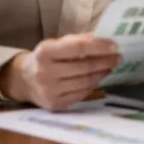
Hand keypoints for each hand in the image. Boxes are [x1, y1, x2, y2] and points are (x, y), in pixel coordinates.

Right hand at [0, 34, 121, 110]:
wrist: (24, 80)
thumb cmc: (46, 58)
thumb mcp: (56, 44)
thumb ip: (78, 41)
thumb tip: (104, 39)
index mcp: (45, 52)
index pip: (78, 48)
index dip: (99, 47)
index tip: (115, 46)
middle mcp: (45, 72)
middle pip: (84, 67)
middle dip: (105, 61)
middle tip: (119, 57)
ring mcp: (49, 91)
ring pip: (85, 82)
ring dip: (102, 73)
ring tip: (111, 66)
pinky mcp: (55, 104)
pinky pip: (82, 94)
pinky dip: (93, 85)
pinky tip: (99, 77)